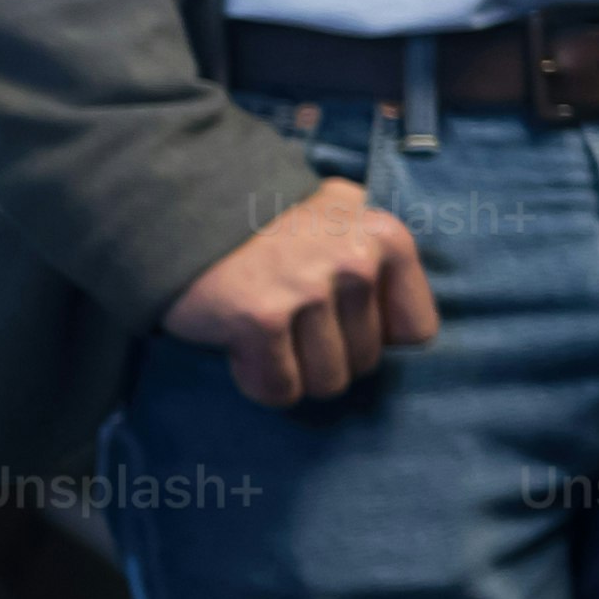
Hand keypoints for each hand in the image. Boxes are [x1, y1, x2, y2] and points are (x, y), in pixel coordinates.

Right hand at [162, 178, 439, 405]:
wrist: (181, 210)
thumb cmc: (270, 227)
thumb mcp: (342, 218)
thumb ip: (381, 260)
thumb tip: (410, 333)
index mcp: (386, 236)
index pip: (416, 331)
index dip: (374, 334)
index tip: (339, 316)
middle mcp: (357, 260)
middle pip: (367, 361)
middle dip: (327, 353)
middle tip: (290, 320)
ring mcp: (309, 289)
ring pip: (327, 382)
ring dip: (294, 370)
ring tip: (268, 330)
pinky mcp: (261, 318)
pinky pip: (280, 388)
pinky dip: (259, 379)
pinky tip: (243, 342)